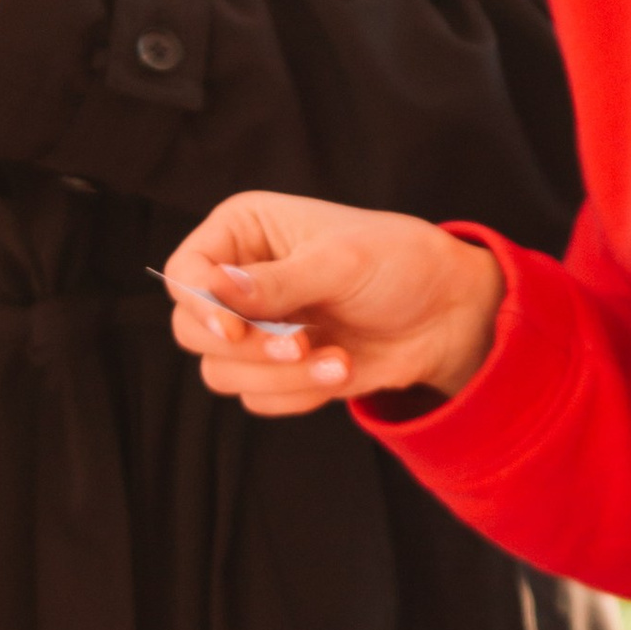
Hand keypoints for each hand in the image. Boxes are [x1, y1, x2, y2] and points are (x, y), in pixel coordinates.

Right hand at [162, 193, 507, 412]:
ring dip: (280, 376)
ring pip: (221, 372)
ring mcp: (256, 328)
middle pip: (191, 330)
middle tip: (298, 346)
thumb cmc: (398, 264)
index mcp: (243, 231)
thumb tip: (216, 291)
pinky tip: (341, 368)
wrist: (445, 314)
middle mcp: (238, 280)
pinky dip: (299, 393)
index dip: (200, 304)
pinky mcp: (277, 369)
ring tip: (336, 359)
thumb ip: (276, 282)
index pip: (185, 271)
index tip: (232, 330)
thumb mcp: (340, 262)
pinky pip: (257, 399)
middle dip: (246, 347)